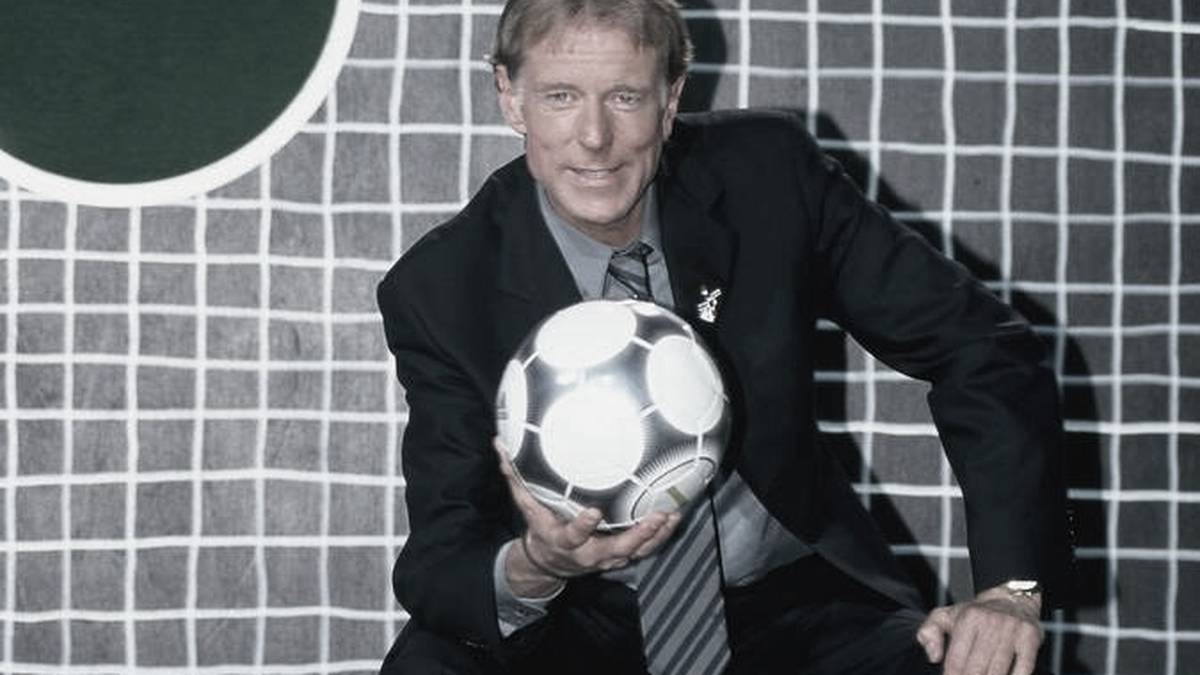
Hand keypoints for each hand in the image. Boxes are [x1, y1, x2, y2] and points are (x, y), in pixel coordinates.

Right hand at [494, 438, 681, 593]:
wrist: (550, 561)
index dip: (584, 526)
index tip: (594, 512)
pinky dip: (660, 536)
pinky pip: (644, 549)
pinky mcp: (620, 556)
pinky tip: (674, 517)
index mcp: (564, 540)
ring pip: (635, 550)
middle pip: (615, 548)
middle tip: (654, 516)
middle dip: (636, 535)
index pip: (574, 535)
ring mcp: (607, 557)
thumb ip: (515, 476)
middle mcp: (588, 553)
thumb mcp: (526, 506)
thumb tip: (499, 443)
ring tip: (672, 514)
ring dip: (655, 535)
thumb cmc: (541, 527)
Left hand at [916, 584, 1042, 674]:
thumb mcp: (946, 615)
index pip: (956, 659)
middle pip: (976, 668)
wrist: (1012, 598)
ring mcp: (1012, 630)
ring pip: (998, 671)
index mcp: (968, 618)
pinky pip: (1023, 668)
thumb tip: (933, 657)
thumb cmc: (975, 613)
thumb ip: (929, 632)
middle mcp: (990, 622)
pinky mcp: (1030, 638)